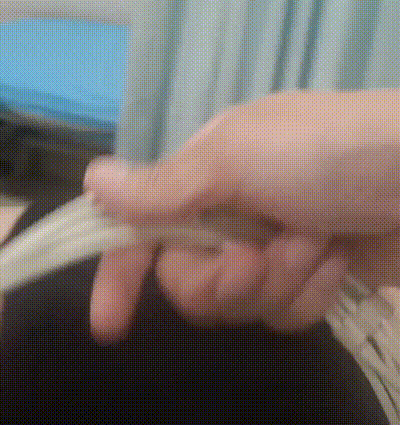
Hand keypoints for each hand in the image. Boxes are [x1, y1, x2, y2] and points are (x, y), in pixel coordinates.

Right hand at [84, 89, 398, 341]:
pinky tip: (338, 260)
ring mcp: (274, 246)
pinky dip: (312, 291)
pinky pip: (287, 313)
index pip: (145, 228)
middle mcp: (233, 212)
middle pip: (190, 280)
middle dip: (223, 278)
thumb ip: (165, 186)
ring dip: (280, 279)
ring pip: (241, 303)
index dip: (121, 272)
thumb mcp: (239, 159)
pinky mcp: (312, 276)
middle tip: (258, 255)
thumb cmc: (326, 154)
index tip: (111, 324)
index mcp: (206, 175)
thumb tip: (92, 181)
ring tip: (316, 243)